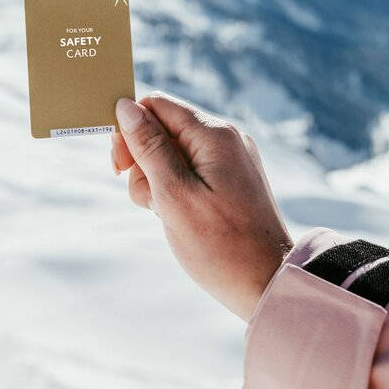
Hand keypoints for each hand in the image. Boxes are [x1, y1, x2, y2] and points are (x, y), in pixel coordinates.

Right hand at [110, 92, 293, 321]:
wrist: (268, 284)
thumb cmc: (219, 245)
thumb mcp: (173, 194)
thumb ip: (149, 147)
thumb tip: (125, 106)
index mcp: (215, 134)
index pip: (158, 105)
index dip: (131, 129)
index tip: (119, 167)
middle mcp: (227, 138)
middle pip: (164, 128)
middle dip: (143, 161)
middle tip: (147, 199)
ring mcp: (231, 159)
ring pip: (174, 153)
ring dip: (157, 180)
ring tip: (165, 214)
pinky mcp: (232, 179)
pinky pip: (191, 171)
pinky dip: (175, 189)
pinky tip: (178, 216)